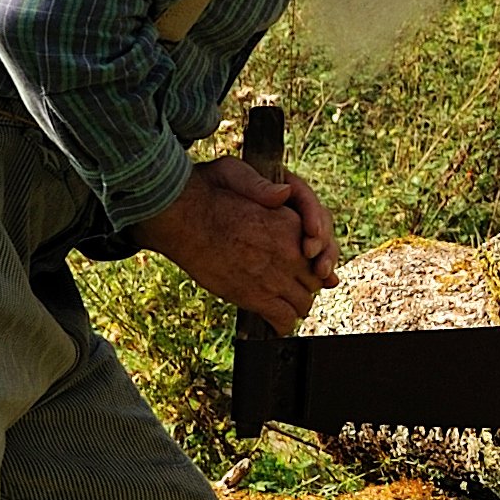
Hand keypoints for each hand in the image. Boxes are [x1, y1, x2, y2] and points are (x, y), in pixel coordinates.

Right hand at [133, 156, 341, 330]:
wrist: (181, 219)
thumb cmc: (205, 193)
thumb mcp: (237, 175)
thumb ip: (265, 188)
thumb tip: (284, 194)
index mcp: (291, 223)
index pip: (319, 250)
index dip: (314, 262)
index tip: (308, 268)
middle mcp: (289, 252)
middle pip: (314, 279)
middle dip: (306, 284)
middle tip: (295, 288)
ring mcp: (274, 277)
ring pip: (303, 302)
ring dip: (296, 304)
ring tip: (286, 305)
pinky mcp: (255, 297)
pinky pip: (283, 319)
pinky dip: (283, 324)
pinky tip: (276, 323)